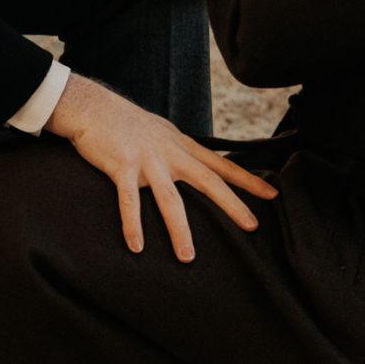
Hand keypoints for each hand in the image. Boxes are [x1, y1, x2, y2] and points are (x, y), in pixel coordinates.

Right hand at [46, 74, 276, 259]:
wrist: (93, 107)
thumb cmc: (126, 123)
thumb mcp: (162, 132)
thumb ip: (179, 151)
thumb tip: (195, 168)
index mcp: (181, 146)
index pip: (220, 165)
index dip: (247, 180)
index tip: (271, 194)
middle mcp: (170, 154)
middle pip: (207, 181)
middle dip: (231, 204)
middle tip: (251, 226)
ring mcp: (147, 161)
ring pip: (170, 200)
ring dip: (180, 230)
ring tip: (188, 256)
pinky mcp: (122, 167)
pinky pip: (129, 201)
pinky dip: (133, 225)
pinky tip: (137, 246)